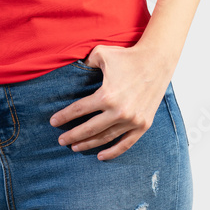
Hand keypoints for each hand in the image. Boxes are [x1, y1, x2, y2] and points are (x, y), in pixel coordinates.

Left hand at [49, 44, 171, 160]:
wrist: (156, 60)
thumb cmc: (127, 56)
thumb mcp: (101, 53)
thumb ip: (85, 62)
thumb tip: (75, 69)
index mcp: (106, 95)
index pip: (79, 110)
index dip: (64, 117)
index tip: (53, 122)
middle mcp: (118, 111)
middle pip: (89, 129)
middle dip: (72, 136)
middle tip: (61, 141)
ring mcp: (132, 120)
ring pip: (105, 138)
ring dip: (88, 144)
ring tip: (75, 147)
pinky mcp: (143, 125)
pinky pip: (125, 144)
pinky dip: (112, 151)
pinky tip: (100, 155)